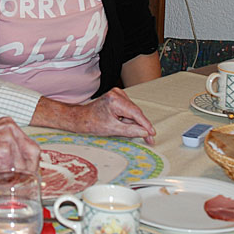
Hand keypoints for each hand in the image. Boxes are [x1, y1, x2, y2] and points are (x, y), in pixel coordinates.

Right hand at [0, 117, 40, 175]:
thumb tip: (22, 165)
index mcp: (9, 124)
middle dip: (30, 169)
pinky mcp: (2, 151)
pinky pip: (13, 169)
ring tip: (6, 180)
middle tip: (24, 179)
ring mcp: (7, 139)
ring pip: (23, 163)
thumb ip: (8, 148)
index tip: (30, 172)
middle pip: (33, 152)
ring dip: (17, 175)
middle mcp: (11, 128)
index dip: (32, 161)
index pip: (30, 145)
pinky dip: (8, 177)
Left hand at [31, 88, 155, 144]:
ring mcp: (118, 94)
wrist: (80, 118)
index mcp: (115, 100)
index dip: (146, 125)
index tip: (153, 134)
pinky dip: (128, 119)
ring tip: (124, 131)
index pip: (136, 113)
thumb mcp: (113, 129)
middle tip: (149, 140)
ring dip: (133, 123)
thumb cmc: (92, 123)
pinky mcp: (117, 97)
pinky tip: (121, 124)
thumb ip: (131, 131)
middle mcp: (118, 93)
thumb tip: (145, 133)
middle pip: (135, 112)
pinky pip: (128, 110)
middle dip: (141, 126)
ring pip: (132, 112)